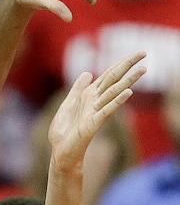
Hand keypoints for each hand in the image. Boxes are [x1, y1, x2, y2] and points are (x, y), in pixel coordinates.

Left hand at [47, 51, 145, 169]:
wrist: (60, 151)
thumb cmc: (63, 131)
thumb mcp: (67, 104)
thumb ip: (78, 89)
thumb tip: (88, 73)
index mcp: (89, 95)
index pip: (108, 75)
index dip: (121, 63)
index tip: (136, 53)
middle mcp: (95, 101)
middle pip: (114, 79)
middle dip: (128, 66)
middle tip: (144, 53)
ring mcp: (96, 112)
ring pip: (114, 92)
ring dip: (128, 80)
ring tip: (142, 70)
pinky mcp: (93, 124)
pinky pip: (107, 110)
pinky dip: (117, 101)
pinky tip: (128, 92)